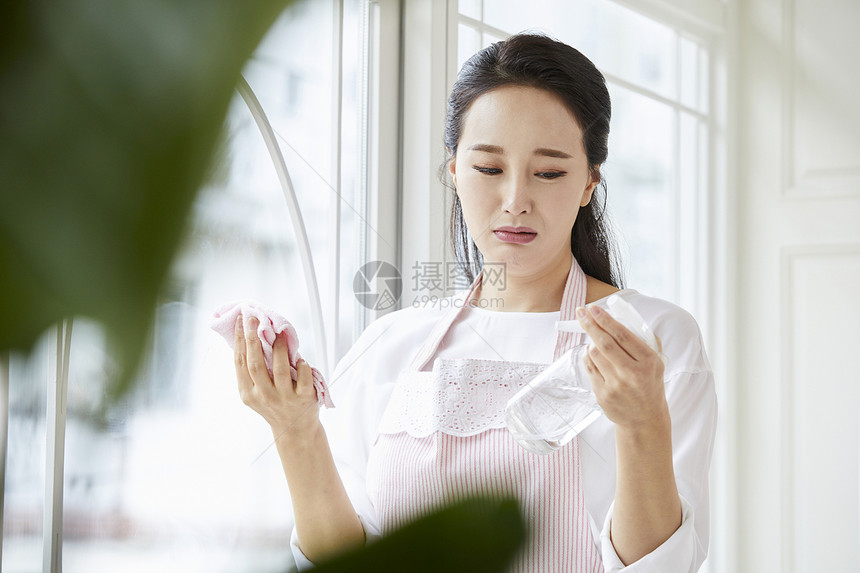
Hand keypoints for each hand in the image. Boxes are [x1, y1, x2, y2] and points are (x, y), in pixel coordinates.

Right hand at [234, 315, 320, 438]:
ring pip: (279, 369)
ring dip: (279, 348)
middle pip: (255, 363)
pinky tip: (300, 359)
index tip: (240, 320)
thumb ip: (253, 371)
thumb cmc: (275, 404)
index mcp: (248, 392)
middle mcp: (264, 396)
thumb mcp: (257, 392)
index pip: (240, 362)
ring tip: (280, 333)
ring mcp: (284, 398)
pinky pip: (303, 378)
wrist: (295, 430)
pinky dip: (302, 366)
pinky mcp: (303, 399)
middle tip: (254, 319)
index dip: (239, 340)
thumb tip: (250, 337)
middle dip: (253, 338)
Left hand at [576, 306, 668, 428]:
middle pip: (605, 343)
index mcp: (648, 362)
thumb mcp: (656, 362)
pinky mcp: (603, 394)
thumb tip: (622, 318)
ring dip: (591, 341)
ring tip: (594, 337)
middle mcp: (632, 374)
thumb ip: (644, 340)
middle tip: (581, 312)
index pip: (623, 335)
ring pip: (595, 354)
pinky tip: (592, 353)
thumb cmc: (649, 384)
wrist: (645, 418)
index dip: (606, 320)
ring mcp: (616, 385)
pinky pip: (590, 368)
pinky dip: (588, 356)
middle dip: (591, 324)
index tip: (594, 308)